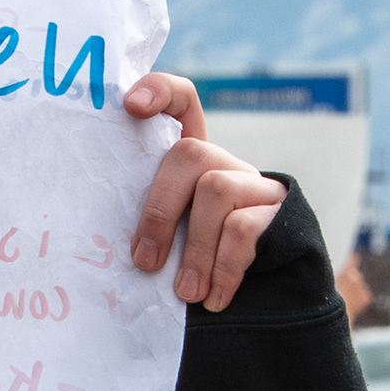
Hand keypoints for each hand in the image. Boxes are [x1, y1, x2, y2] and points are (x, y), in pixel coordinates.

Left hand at [120, 73, 283, 311]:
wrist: (270, 294)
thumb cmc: (198, 267)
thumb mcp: (172, 242)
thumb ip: (151, 227)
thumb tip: (109, 252)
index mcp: (191, 162)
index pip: (181, 102)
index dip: (160, 91)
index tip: (131, 106)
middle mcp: (225, 163)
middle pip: (191, 153)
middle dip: (161, 211)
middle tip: (145, 262)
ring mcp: (255, 184)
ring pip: (216, 191)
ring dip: (194, 250)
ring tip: (185, 293)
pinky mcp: (280, 211)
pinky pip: (244, 229)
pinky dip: (223, 268)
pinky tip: (213, 299)